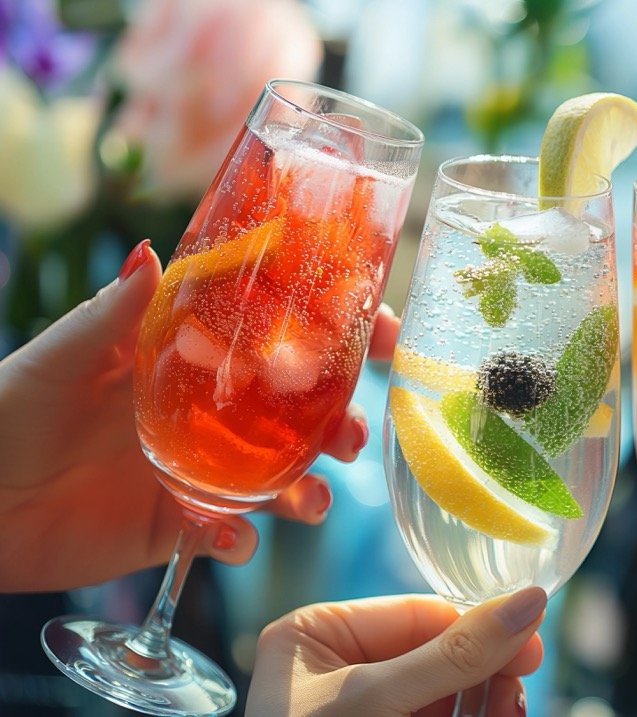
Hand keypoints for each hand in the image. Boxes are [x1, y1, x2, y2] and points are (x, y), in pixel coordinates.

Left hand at [0, 240, 401, 591]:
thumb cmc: (10, 412)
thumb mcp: (64, 356)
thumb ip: (115, 313)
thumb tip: (149, 252)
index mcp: (192, 359)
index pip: (280, 338)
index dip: (338, 332)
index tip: (381, 330)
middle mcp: (209, 413)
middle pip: (301, 413)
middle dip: (343, 422)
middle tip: (353, 434)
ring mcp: (202, 471)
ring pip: (285, 477)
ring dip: (312, 488)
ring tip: (310, 498)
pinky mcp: (184, 524)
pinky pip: (235, 533)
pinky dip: (243, 537)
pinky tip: (229, 535)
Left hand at [246, 587, 545, 716]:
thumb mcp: (379, 700)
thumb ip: (454, 654)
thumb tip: (527, 601)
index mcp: (315, 636)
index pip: (417, 614)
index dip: (477, 625)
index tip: (529, 635)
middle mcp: (337, 669)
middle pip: (439, 653)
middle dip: (485, 670)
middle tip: (524, 680)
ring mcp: (363, 710)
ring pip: (447, 692)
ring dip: (487, 700)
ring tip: (511, 709)